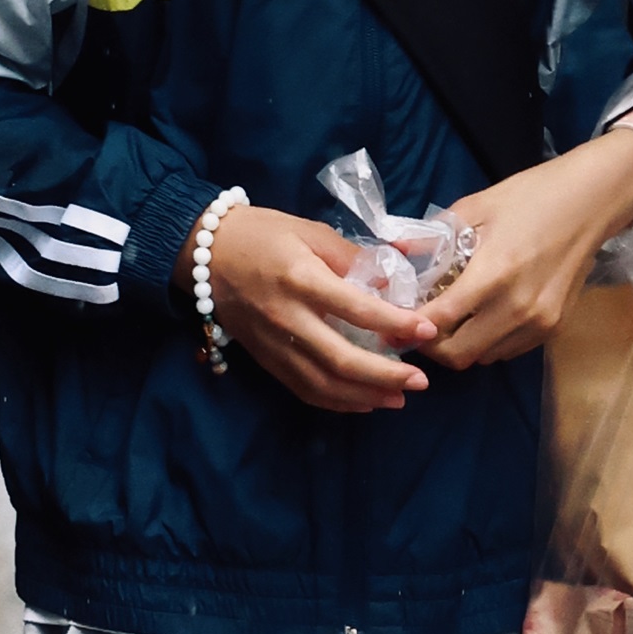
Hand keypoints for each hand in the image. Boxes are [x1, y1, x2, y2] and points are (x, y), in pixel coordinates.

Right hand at [200, 202, 421, 418]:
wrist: (205, 252)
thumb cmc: (263, 234)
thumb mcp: (309, 231)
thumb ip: (351, 257)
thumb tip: (392, 284)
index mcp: (301, 278)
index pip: (357, 308)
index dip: (396, 323)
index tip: (427, 329)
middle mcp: (287, 317)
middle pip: (342, 360)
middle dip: (386, 375)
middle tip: (421, 380)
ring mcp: (274, 344)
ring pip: (324, 385)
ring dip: (366, 396)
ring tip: (400, 397)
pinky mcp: (265, 360)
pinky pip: (304, 390)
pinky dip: (337, 402)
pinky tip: (363, 401)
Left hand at [388, 126, 632, 373]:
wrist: (590, 202)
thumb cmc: (529, 197)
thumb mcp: (475, 207)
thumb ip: (433, 235)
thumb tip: (394, 252)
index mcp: (493, 273)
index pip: (440, 321)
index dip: (410, 328)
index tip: (392, 324)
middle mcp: (517, 308)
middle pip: (460, 354)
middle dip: (432, 346)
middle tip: (417, 327)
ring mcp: (539, 323)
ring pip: (484, 357)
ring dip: (460, 346)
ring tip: (448, 321)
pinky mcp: (554, 329)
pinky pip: (508, 350)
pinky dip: (487, 343)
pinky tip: (481, 318)